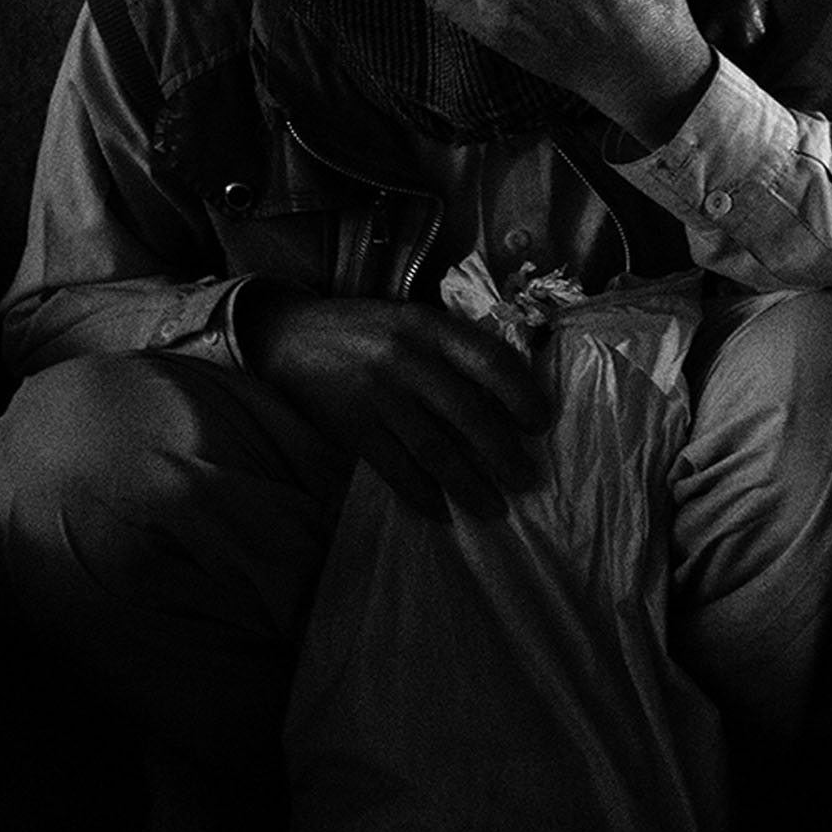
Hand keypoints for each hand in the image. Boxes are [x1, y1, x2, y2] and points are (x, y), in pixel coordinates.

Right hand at [237, 287, 550, 519]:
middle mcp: (406, 359)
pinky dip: (422, 494)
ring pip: (436, 450)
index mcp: (429, 327)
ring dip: (470, 484)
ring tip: (494, 508)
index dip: (522, 394)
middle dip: (503, 454)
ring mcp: (378, 396)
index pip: (490, 361)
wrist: (290, 336)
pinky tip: (442, 511)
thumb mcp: (413, 321)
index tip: (540, 423)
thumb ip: (454, 348)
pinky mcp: (352, 427)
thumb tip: (510, 394)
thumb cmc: (366, 329)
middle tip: (526, 480)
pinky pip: (396, 469)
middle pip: (468, 414)